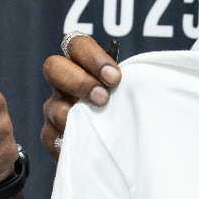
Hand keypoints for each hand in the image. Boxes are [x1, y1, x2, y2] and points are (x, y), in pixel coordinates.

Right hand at [41, 34, 121, 159]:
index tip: (114, 77)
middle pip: (54, 67)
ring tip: (93, 121)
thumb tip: (147, 78)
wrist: (117, 152)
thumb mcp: (131, 93)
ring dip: (72, 112)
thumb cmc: (127, 114)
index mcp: (83, 66)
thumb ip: (131, 83)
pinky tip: (84, 141)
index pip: (77, 45)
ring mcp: (55, 109)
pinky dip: (67, 136)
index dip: (93, 57)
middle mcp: (65, 84)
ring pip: (52, 104)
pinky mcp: (52, 137)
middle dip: (79, 81)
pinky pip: (51, 134)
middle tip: (102, 98)